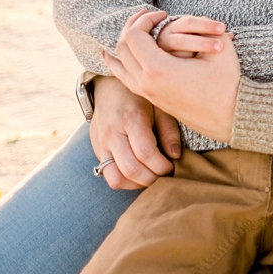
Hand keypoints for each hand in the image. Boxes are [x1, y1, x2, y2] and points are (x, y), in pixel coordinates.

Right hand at [87, 73, 181, 189]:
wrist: (110, 89)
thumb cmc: (140, 97)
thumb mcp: (159, 105)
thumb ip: (168, 130)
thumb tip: (175, 156)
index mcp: (131, 118)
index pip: (145, 153)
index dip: (161, 166)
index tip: (172, 167)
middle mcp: (113, 133)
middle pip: (131, 169)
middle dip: (151, 178)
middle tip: (164, 175)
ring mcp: (101, 144)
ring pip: (116, 178)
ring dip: (136, 184)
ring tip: (151, 176)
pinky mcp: (97, 152)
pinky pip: (108, 176)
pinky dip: (124, 181)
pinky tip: (138, 175)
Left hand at [102, 8, 240, 143]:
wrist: (229, 116)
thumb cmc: (226, 80)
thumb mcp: (218, 45)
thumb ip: (199, 26)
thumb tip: (185, 18)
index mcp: (158, 70)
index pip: (134, 36)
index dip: (145, 19)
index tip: (164, 13)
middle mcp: (145, 83)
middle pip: (122, 48)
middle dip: (133, 27)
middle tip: (147, 15)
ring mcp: (146, 93)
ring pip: (120, 64)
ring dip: (125, 43)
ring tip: (134, 29)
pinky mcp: (151, 99)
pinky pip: (125, 78)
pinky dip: (120, 63)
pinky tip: (118, 55)